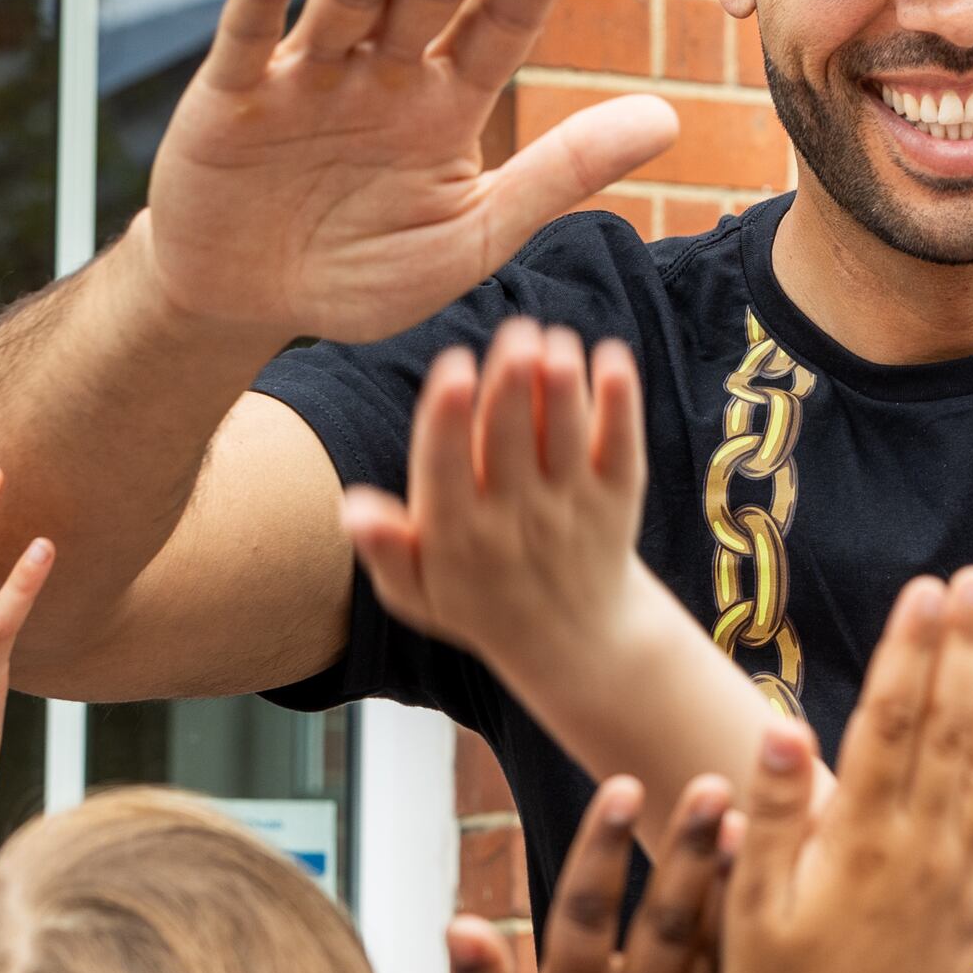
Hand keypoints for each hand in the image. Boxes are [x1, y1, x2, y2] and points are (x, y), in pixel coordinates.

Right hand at [129, 0, 676, 342]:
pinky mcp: (231, 97)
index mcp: (444, 104)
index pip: (502, 22)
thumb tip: (668, 120)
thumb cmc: (357, 270)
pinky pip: (250, 36)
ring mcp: (307, 76)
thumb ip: (561, 174)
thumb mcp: (472, 237)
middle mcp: (382, 73)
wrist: (244, 300)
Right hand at [341, 320, 675, 695]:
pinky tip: (611, 355)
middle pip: (510, 440)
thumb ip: (385, 549)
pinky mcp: (619, 498)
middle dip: (511, 382)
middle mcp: (517, 519)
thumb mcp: (418, 593)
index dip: (448, 417)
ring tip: (551, 336)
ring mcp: (572, 507)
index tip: (452, 366)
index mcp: (458, 536)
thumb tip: (350, 506)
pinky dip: (619, 402)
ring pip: (565, 435)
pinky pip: (621, 444)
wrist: (573, 641)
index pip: (447, 469)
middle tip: (513, 331)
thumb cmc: (480, 600)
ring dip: (561, 382)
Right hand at [447, 771, 734, 972]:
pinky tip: (785, 896)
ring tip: (759, 822)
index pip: (584, 917)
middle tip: (713, 784)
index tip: (621, 784)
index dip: (600, 850)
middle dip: (689, 852)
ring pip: (718, 959)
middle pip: (667, 928)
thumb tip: (459, 923)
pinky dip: (762, 947)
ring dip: (737, 890)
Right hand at [723, 569, 972, 972]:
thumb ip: (774, 815)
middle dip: (960, 646)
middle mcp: (920, 848)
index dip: (910, 649)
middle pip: (948, 727)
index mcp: (861, 840)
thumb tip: (783, 726)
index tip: (925, 589)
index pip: (893, 722)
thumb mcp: (751, 908)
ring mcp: (955, 877)